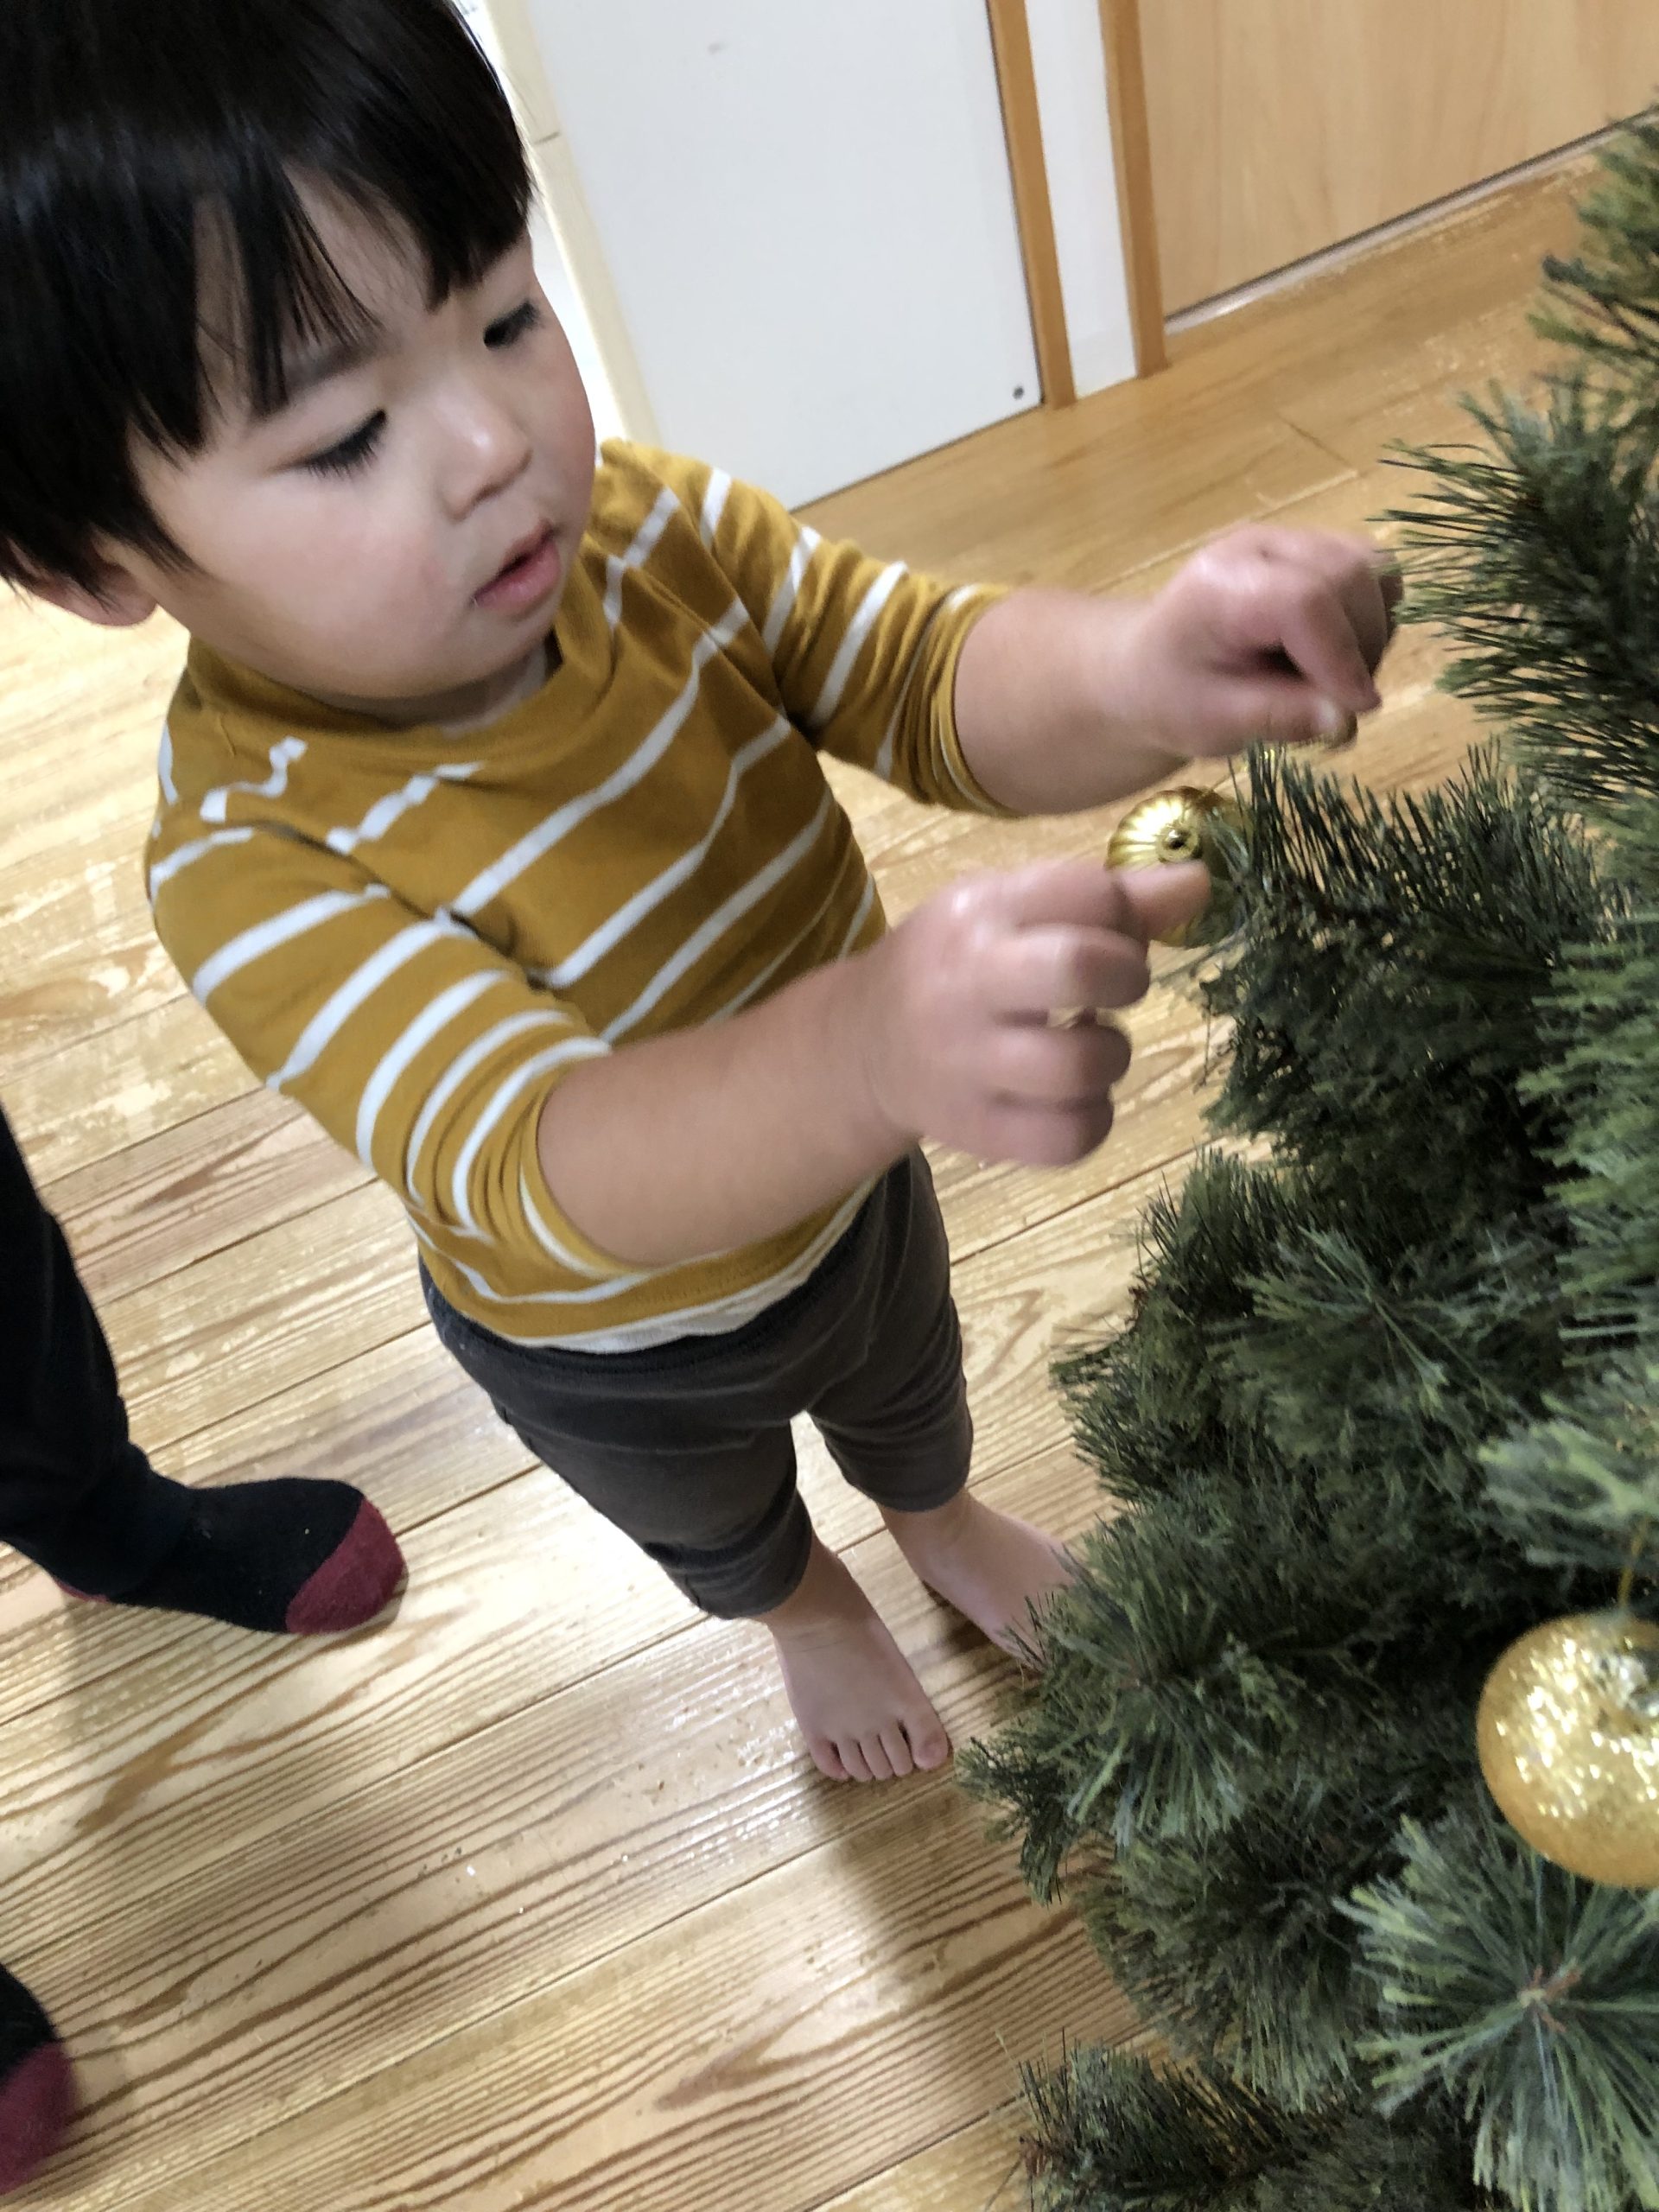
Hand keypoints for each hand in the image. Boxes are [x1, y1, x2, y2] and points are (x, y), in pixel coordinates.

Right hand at [850, 859, 1209, 1167]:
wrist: (866, 1046)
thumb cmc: (961, 963)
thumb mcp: (1013, 910)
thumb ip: (1106, 897)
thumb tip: (1201, 882)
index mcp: (979, 912)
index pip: (1085, 892)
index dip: (1124, 914)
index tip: (1112, 933)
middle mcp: (966, 983)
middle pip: (1081, 969)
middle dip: (1127, 977)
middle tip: (1116, 988)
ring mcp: (967, 1065)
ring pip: (1082, 1066)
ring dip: (1113, 1054)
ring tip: (1089, 1043)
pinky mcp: (978, 1132)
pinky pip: (1069, 1138)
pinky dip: (1093, 1119)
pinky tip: (1075, 1097)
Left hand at [1110, 525, 1401, 756]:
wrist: (1151, 669)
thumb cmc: (1174, 699)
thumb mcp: (1214, 723)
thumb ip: (1279, 718)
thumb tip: (1345, 719)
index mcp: (1220, 585)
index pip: (1306, 600)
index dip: (1343, 656)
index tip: (1356, 709)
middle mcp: (1257, 547)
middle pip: (1350, 576)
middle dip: (1360, 646)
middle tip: (1335, 702)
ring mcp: (1288, 540)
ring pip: (1371, 569)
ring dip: (1370, 630)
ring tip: (1330, 678)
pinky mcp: (1311, 548)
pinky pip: (1372, 570)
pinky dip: (1371, 612)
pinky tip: (1337, 650)